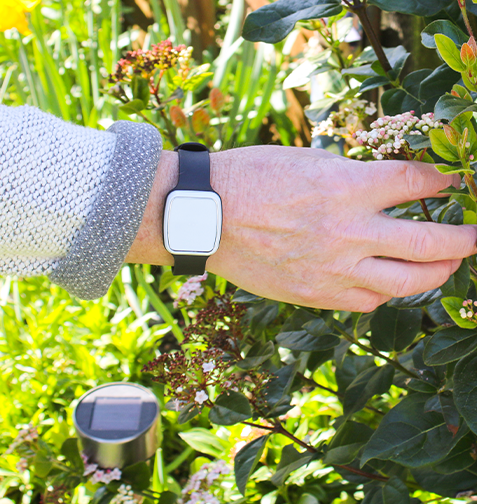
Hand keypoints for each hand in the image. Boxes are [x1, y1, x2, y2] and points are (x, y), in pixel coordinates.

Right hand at [127, 146, 476, 311]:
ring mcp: (333, 269)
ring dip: (438, 273)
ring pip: (408, 282)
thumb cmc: (250, 178)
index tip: (453, 182)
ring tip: (447, 266)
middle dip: (467, 239)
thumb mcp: (307, 162)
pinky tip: (388, 283)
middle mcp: (348, 231)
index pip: (419, 182)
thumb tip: (386, 191)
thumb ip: (352, 179)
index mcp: (346, 186)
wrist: (204, 216)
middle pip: (432, 243)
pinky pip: (368, 302)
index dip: (445, 181)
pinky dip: (387, 292)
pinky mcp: (315, 294)